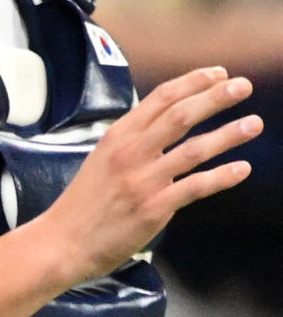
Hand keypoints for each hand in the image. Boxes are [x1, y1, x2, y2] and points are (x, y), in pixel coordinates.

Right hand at [48, 66, 261, 285]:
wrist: (61, 242)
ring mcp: (143, 181)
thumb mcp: (102, 159)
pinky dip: (222, 176)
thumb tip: (165, 127)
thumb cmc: (83, 205)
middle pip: (181, 115)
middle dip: (216, 97)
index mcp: (117, 136)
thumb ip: (133, 142)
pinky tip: (242, 169)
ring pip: (194, 149)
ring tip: (254, 123)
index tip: (218, 74)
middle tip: (243, 86)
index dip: (193, 82)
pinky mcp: (153, 208)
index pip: (160, 98)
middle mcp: (130, 153)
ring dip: (229, 134)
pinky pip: (195, 187)